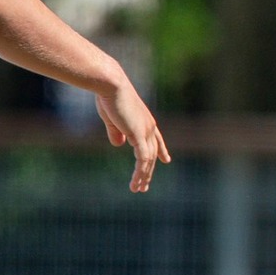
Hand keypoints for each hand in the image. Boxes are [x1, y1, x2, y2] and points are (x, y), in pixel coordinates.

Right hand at [94, 78, 170, 192]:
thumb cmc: (109, 98)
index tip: (166, 160)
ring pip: (148, 160)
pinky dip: (141, 171)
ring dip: (143, 176)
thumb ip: (116, 132)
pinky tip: (138, 181)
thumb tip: (118, 145)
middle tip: (145, 185)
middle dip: (149, 171)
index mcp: (145, 122)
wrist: (111, 85)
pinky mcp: (139, 134)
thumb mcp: (112, 119)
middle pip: (152, 154)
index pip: (157, 140)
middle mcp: (150, 127)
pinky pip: (143, 158)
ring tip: (138, 189)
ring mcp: (146, 131)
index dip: (161, 151)